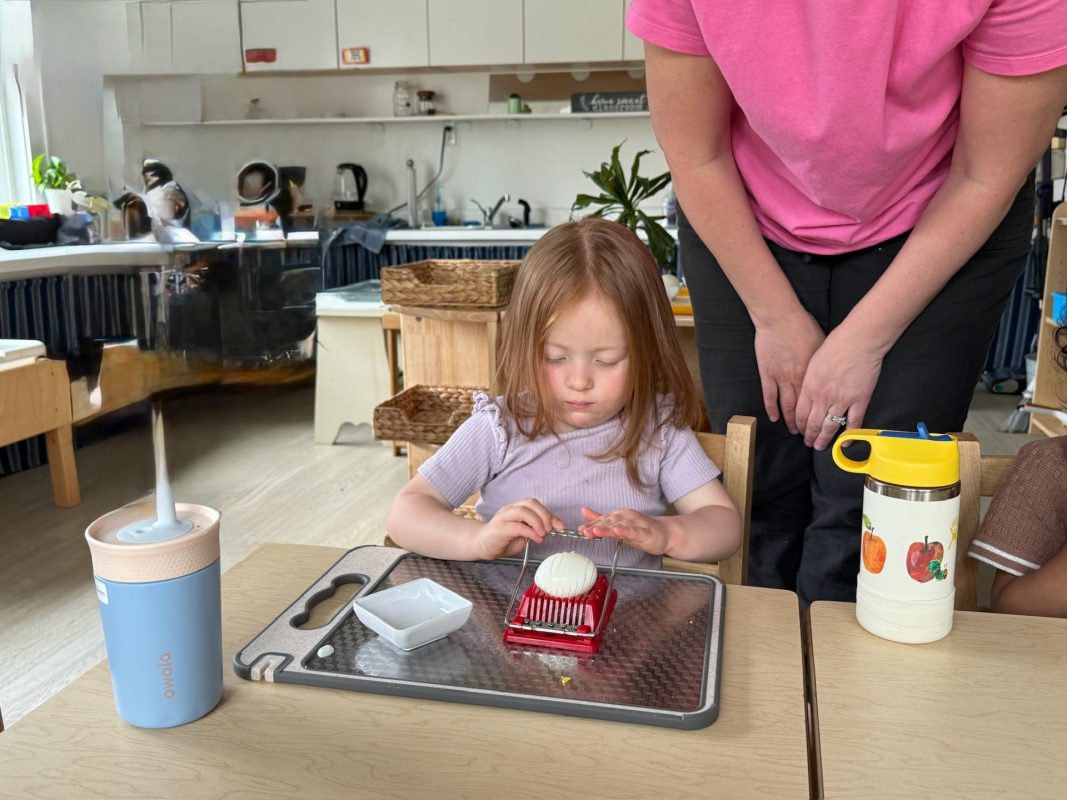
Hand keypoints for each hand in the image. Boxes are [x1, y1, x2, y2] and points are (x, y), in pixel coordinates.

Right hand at [474, 499, 562, 559]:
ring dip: (537, 522)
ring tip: (543, 534)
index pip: (536, 504)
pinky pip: (517, 526)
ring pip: (523, 511)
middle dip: (545, 515)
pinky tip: (536, 539)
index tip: (561, 526)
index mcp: (517, 507)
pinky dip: (530, 532)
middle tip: (550, 529)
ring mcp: (503, 517)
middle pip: (531, 503)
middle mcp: (510, 509)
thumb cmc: (504, 539)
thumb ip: (536, 528)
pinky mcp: (500, 529)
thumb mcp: (524, 533)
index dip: (550, 514)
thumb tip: (552, 528)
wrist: (482, 545)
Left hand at [577, 506, 670, 555]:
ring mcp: (636, 524)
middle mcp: (626, 516)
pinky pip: (634, 531)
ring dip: (607, 528)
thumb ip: (600, 519)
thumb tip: (583, 511)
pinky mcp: (645, 532)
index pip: (602, 520)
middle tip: (584, 531)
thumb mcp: (617, 526)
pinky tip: (618, 532)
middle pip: (608, 522)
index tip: (580, 529)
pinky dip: (625, 531)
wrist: (664, 534)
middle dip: (595, 526)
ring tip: (595, 531)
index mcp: (619, 515)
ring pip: (619, 526)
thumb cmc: (640, 530)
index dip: (590, 524)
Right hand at [753, 310, 825, 433]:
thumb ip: (825, 361)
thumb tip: (832, 371)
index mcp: (814, 374)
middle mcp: (798, 380)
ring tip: (794, 431)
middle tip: (810, 436)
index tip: (825, 427)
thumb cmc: (803, 326)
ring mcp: (781, 378)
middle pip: (804, 409)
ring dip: (791, 421)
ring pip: (787, 406)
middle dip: (807, 425)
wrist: (780, 318)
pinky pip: (770, 396)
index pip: (819, 402)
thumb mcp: (822, 343)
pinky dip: (771, 408)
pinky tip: (774, 418)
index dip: (822, 417)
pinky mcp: (767, 373)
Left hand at [794, 329, 883, 449]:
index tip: (800, 431)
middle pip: (812, 424)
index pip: (800, 414)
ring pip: (830, 427)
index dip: (799, 426)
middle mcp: (823, 397)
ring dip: (824, 439)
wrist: (859, 340)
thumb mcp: (812, 363)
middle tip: (809, 443)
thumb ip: (808, 381)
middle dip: (809, 437)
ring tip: (821, 446)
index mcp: (809, 387)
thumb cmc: (835, 346)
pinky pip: (853, 423)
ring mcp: (842, 400)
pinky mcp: (860, 400)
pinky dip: (849, 435)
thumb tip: (805, 393)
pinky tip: (845, 443)